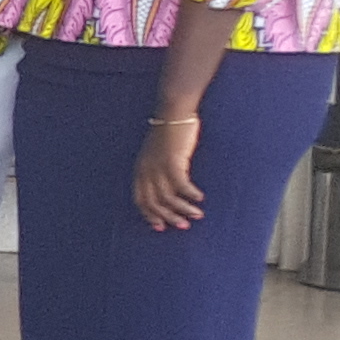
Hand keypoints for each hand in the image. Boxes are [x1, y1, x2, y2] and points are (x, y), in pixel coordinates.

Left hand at [137, 111, 204, 230]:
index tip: (161, 227)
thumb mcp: (158, 155)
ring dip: (183, 209)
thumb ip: (159, 171)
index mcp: (140, 170)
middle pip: (154, 203)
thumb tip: (170, 189)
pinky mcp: (172, 161)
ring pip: (168, 198)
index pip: (140, 200)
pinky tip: (200, 198)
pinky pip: (181, 185)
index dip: (150, 215)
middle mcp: (146, 171)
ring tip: (197, 215)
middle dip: (169, 217)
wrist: (174, 112)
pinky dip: (190, 194)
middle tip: (184, 225)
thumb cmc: (169, 134)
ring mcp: (157, 167)